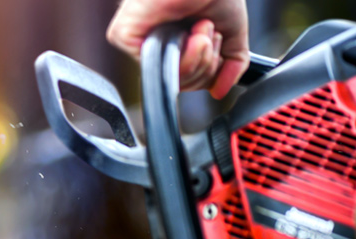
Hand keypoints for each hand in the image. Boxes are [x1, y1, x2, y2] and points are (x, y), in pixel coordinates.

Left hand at [106, 0, 248, 98]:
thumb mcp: (231, 32)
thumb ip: (231, 65)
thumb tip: (220, 92)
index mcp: (174, 43)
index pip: (189, 80)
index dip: (209, 68)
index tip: (216, 40)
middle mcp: (156, 44)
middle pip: (182, 83)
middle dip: (206, 62)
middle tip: (208, 33)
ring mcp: (139, 42)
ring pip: (171, 80)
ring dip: (199, 58)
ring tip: (201, 29)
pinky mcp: (124, 36)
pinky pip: (156, 69)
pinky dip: (183, 57)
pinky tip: (190, 33)